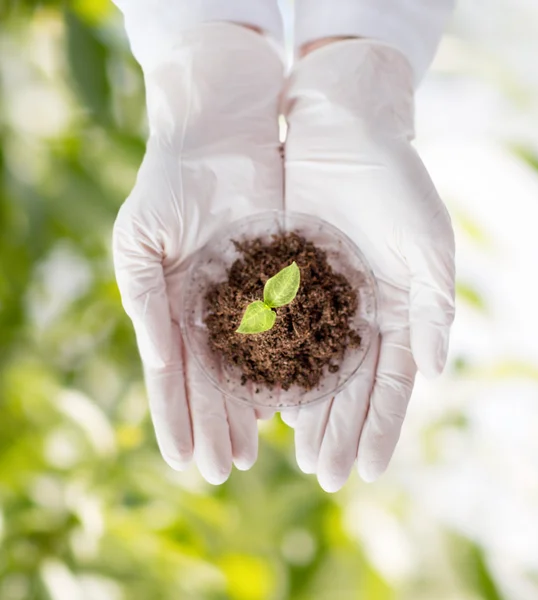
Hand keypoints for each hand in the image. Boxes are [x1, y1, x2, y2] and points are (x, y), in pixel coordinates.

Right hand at [112, 24, 283, 482]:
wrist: (221, 134)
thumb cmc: (171, 184)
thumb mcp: (140, 243)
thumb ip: (144, 302)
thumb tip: (155, 359)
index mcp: (172, 306)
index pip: (172, 373)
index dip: (176, 415)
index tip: (182, 459)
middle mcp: (211, 311)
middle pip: (213, 378)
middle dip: (216, 423)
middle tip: (222, 470)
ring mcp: (249, 299)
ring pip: (251, 365)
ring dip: (250, 407)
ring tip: (255, 450)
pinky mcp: (287, 279)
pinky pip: (289, 331)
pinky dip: (288, 366)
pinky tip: (290, 401)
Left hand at [282, 39, 455, 491]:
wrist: (343, 129)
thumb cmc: (394, 180)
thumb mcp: (426, 242)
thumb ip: (433, 307)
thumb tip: (434, 370)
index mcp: (397, 308)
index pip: (392, 381)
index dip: (383, 426)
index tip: (370, 471)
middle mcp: (358, 311)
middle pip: (349, 384)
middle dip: (340, 429)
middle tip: (325, 476)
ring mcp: (320, 298)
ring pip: (311, 367)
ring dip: (307, 410)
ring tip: (297, 453)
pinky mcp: (281, 278)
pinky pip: (276, 334)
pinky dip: (272, 367)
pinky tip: (265, 401)